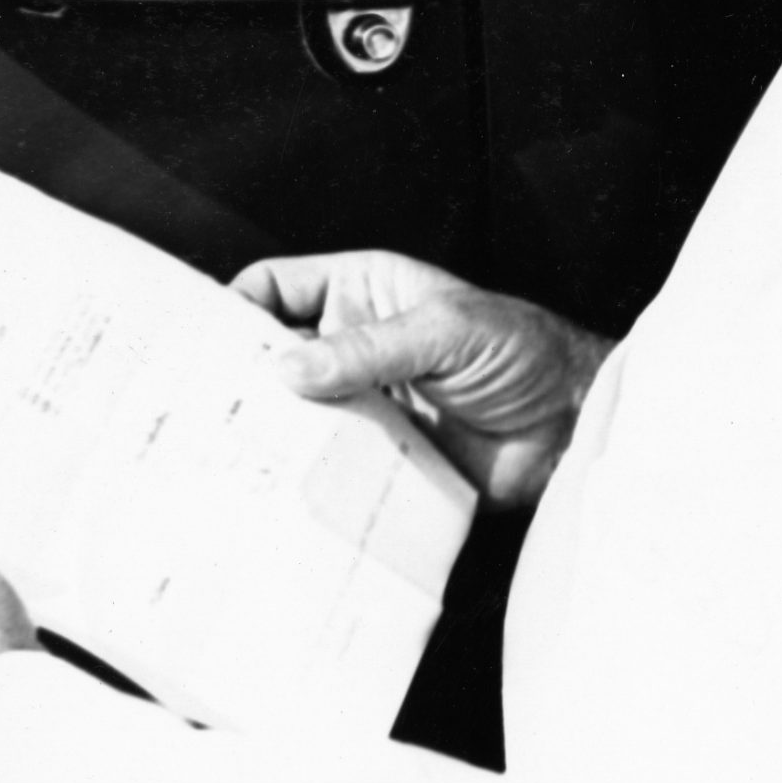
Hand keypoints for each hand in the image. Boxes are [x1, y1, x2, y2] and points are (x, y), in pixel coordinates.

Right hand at [233, 251, 610, 506]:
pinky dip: (311, 479)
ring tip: (231, 458)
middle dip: (243, 379)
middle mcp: (353, 346)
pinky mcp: (381, 459)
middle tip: (203, 409)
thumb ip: (370, 349)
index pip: (278, 287)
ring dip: (275, 435)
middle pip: (277, 356)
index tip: (203, 340)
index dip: (238, 306)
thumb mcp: (445, 330)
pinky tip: (285, 495)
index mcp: (360, 291)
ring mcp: (365, 404)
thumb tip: (288, 367)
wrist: (578, 425)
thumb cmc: (524, 351)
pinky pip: (333, 466)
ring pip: (299, 416)